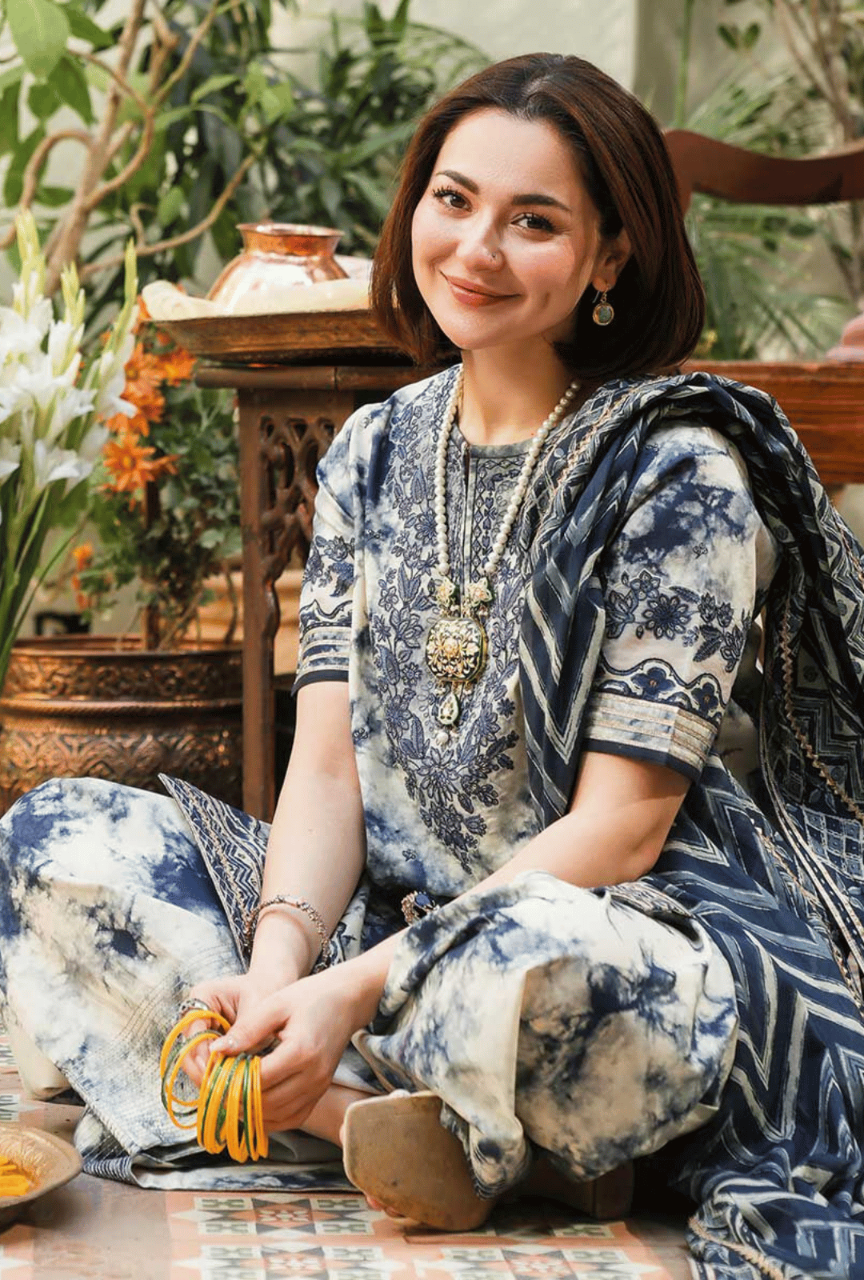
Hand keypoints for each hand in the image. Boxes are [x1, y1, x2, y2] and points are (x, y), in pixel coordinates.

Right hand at [178, 970, 286, 1084]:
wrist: (272, 986)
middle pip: (188, 1049)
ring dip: (209, 1076)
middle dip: (203, 1071)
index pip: (194, 1031)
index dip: (202, 1055)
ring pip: (195, 1061)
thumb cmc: (266, 991)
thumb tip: (227, 1060)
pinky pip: (207, 1063)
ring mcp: (199, 1029)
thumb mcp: (258, 1007)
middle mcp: (194, 1013)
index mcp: (202, 995)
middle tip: (218, 1090)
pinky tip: (229, 1087)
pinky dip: (217, 1075)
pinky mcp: (208, 1043)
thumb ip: (244, 1031)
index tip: (215, 1075)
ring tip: (225, 1092)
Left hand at [208, 965, 368, 1134]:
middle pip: (266, 1103)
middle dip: (236, 1099)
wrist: (348, 1000)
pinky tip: (253, 1106)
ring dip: (250, 1112)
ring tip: (230, 1095)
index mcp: (301, 1052)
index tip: (212, 1074)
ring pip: (277, 1117)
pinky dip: (270, 1118)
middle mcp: (313, 1076)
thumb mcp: (275, 1004)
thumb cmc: (311, 996)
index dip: (231, 1081)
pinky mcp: (320, 1092)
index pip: (258, 1080)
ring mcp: (319, 1088)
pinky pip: (291, 1118)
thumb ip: (247, 1029)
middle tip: (216, 1088)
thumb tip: (216, 1052)